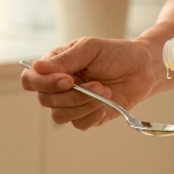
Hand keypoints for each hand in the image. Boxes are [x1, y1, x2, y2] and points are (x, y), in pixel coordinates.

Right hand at [20, 37, 157, 129]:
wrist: (142, 69)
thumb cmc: (115, 54)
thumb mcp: (90, 48)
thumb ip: (65, 59)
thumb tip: (37, 67)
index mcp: (54, 67)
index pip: (30, 79)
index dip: (44, 83)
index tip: (68, 79)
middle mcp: (58, 87)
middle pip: (45, 100)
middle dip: (72, 95)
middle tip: (98, 84)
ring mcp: (71, 104)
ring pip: (59, 116)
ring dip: (83, 105)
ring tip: (104, 91)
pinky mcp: (86, 117)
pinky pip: (78, 124)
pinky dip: (93, 114)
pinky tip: (106, 102)